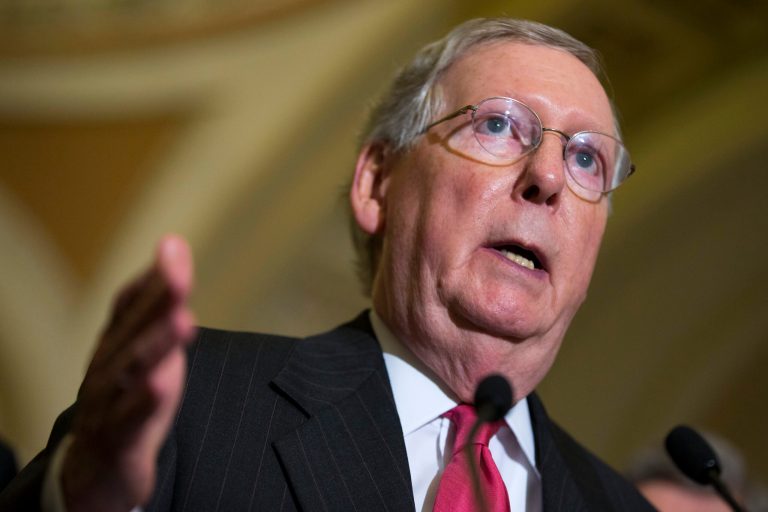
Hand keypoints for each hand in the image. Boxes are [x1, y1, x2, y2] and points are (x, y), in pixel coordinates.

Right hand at [61, 236, 195, 511]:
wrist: (95, 471)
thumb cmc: (127, 400)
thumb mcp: (142, 352)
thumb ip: (156, 306)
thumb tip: (176, 251)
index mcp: (115, 344)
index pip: (130, 305)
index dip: (152, 277)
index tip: (173, 245)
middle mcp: (107, 368)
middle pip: (133, 330)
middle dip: (157, 299)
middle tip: (179, 270)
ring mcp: (107, 403)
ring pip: (131, 371)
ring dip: (157, 343)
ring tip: (182, 318)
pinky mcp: (116, 441)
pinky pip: (129, 419)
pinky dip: (144, 400)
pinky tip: (162, 380)